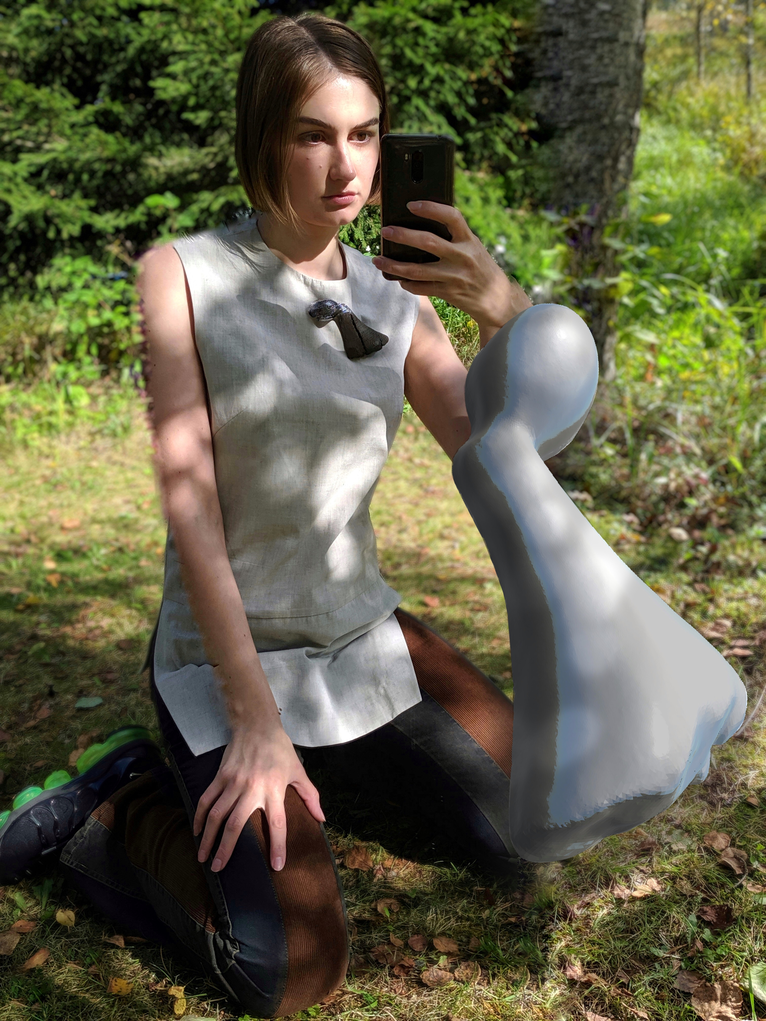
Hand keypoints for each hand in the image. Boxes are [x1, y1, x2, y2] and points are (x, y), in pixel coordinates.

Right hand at [193, 722, 323, 872]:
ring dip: (208, 838)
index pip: (277, 823)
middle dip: (225, 849)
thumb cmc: (280, 749)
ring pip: (216, 815)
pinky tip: (197, 831)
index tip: (276, 866)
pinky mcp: (220, 776)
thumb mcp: (298, 771)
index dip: (278, 846)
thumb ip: (310, 796)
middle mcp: (252, 788)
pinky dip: (199, 817)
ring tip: (203, 857)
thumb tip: (321, 818)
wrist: (257, 725)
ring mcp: (233, 782)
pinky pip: (206, 800)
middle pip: (235, 824)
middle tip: (218, 868)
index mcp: (274, 789)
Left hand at [371, 200, 531, 337]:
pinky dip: (406, 283)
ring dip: (394, 266)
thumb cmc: (480, 267)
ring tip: (378, 261)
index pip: (452, 217)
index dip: (431, 208)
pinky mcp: (448, 293)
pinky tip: (397, 278)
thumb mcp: (473, 247)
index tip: (412, 204)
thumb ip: (454, 237)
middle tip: (385, 230)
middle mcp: (462, 256)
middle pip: (428, 243)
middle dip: (403, 236)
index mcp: (469, 240)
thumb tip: (422, 224)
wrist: (496, 298)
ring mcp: (454, 276)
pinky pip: (421, 288)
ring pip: (417, 270)